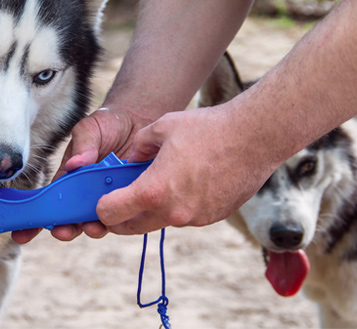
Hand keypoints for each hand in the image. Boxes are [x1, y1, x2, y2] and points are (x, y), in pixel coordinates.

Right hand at [11, 106, 155, 243]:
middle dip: (65, 229)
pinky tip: (120, 216)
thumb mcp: (90, 129)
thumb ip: (83, 145)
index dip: (36, 219)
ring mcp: (107, 198)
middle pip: (71, 219)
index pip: (50, 202)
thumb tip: (74, 165)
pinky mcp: (129, 200)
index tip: (22, 233)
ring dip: (92, 229)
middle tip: (63, 231)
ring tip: (93, 227)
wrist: (140, 119)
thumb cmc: (108, 124)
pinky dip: (119, 219)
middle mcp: (85, 193)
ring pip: (96, 222)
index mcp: (68, 179)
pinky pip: (122, 216)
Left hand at [97, 105, 272, 233]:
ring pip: (160, 222)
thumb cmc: (208, 129)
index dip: (101, 208)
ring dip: (151, 210)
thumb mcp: (161, 127)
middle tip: (117, 202)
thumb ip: (138, 147)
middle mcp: (173, 212)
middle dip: (120, 218)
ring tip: (158, 183)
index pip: (111, 214)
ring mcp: (195, 218)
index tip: (102, 200)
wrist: (255, 137)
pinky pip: (185, 217)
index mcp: (153, 191)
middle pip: (132, 228)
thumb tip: (130, 159)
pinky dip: (178, 206)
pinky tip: (187, 182)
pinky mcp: (213, 217)